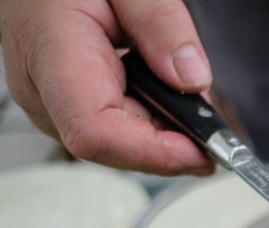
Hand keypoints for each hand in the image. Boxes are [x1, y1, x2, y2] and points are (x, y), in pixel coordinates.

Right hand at [0, 0, 214, 174]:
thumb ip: (159, 22)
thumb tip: (192, 80)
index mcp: (52, 57)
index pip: (96, 134)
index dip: (155, 152)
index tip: (204, 150)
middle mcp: (45, 94)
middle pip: (117, 147)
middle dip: (173, 140)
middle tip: (211, 118)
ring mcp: (52, 105)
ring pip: (120, 145)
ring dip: (165, 128)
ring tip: (185, 92)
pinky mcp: (65, 107)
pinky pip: (116, 130)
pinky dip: (151, 118)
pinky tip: (164, 92)